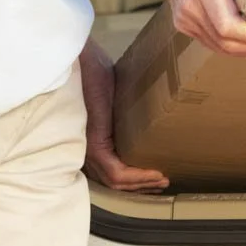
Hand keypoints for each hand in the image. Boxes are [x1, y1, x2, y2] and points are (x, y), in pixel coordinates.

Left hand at [78, 39, 167, 192]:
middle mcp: (87, 148)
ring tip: (162, 179)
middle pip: (114, 180)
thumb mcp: (115, 94)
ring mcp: (90, 149)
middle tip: (163, 183)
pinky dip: (137, 176)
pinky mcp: (95, 145)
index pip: (110, 169)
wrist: (83, 60)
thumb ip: (123, 108)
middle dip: (141, 185)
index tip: (156, 174)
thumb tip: (144, 109)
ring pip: (116, 181)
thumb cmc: (96, 70)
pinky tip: (155, 173)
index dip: (134, 177)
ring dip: (142, 183)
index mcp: (91, 138)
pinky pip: (117, 172)